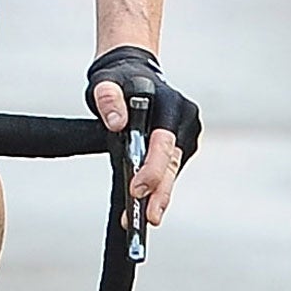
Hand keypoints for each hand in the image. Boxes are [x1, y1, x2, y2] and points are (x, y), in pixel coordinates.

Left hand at [85, 46, 201, 227]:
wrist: (134, 71)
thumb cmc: (119, 78)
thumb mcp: (105, 82)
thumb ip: (108, 98)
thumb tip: (116, 122)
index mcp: (171, 105)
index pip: (164, 142)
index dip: (152, 169)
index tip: (137, 190)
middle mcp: (185, 120)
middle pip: (172, 163)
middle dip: (160, 193)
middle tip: (148, 219)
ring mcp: (186, 133)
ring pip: (171, 170)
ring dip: (157, 194)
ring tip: (138, 219)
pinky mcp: (181, 144)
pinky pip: (169, 168)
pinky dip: (156, 185)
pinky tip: (143, 203)